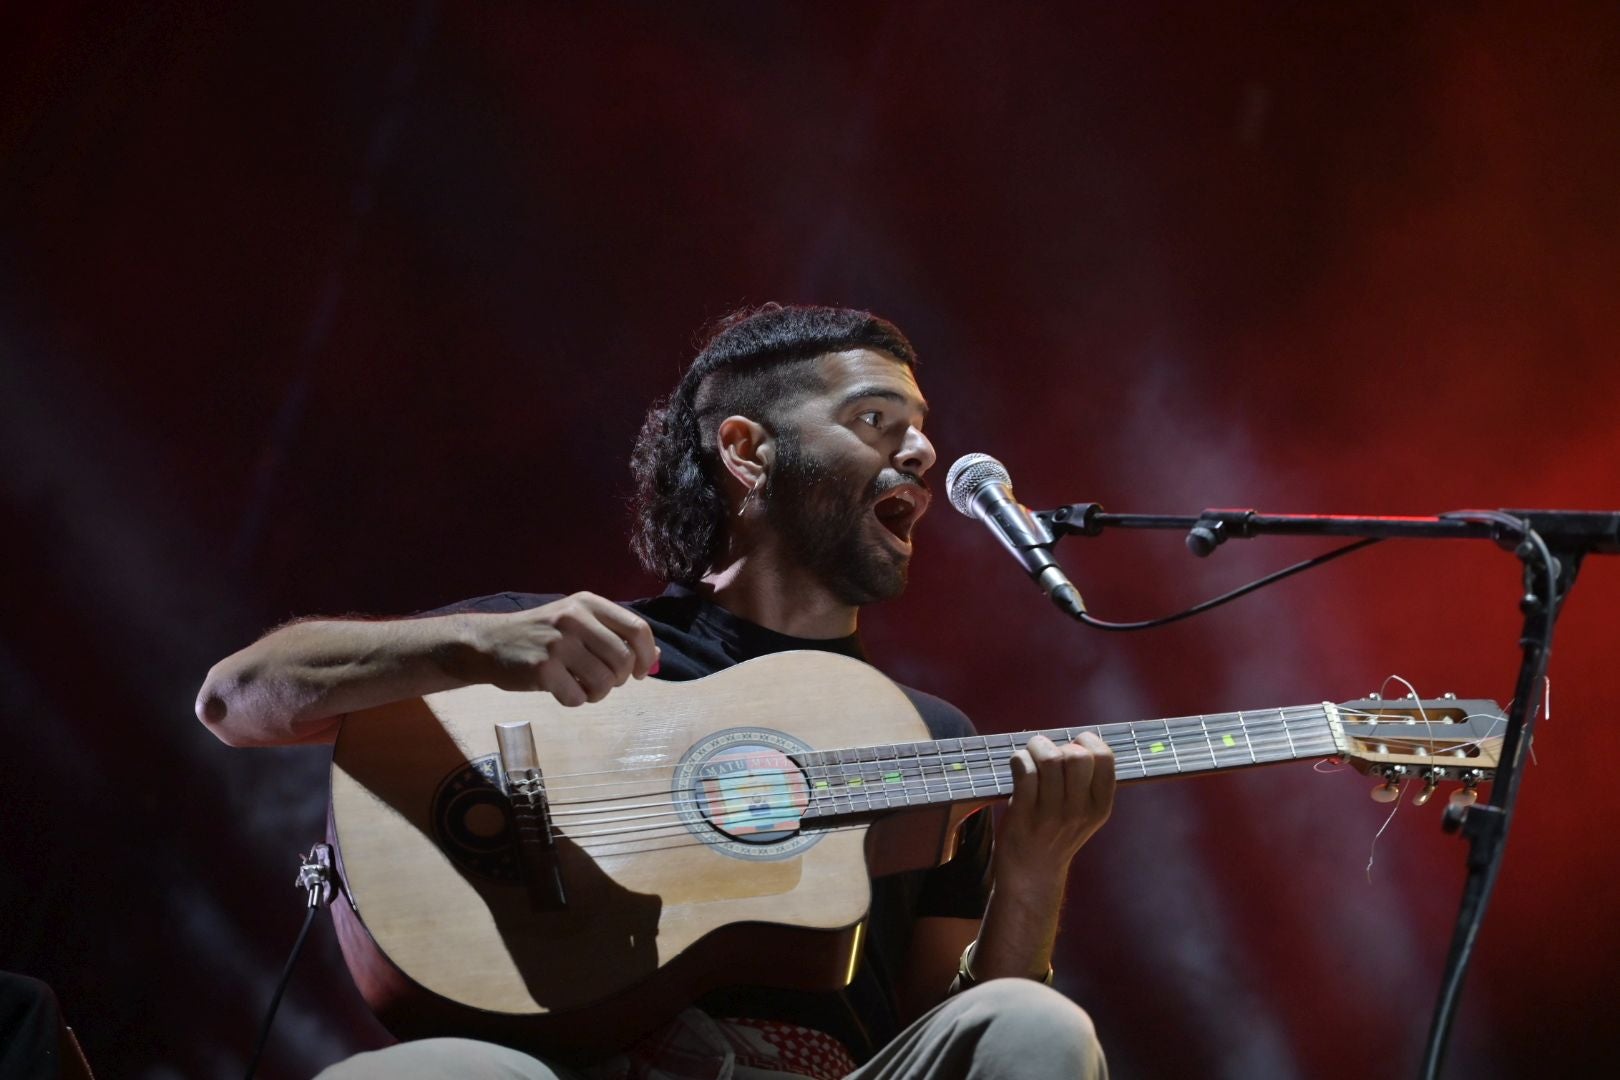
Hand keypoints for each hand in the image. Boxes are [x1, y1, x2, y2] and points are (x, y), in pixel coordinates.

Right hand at [465, 592, 659, 705]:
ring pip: (604, 682)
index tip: (640, 672)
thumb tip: (656, 656)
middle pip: (623, 659)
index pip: (637, 628)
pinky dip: (575, 700)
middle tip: (604, 682)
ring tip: (583, 687)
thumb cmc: (542, 635)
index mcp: (588, 603)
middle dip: (620, 679)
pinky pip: (578, 697)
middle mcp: (575, 619)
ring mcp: (557, 643)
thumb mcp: (578, 623)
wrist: (490, 643)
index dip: (646, 655)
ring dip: (598, 693)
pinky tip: (561, 690)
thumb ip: (614, 635)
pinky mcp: (542, 669)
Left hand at [994, 731, 1115, 883]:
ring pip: (1049, 760)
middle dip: (1057, 744)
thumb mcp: (1084, 813)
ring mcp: (1052, 814)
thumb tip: (1071, 739)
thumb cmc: (1055, 833)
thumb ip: (1085, 782)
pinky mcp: (1025, 815)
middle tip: (1045, 753)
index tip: (1072, 746)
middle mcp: (1080, 810)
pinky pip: (1024, 771)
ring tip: (1029, 756)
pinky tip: (1017, 765)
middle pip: (1077, 756)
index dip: (1087, 741)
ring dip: (1034, 748)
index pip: (1105, 758)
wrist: (1032, 874)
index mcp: (1100, 806)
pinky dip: (1019, 759)